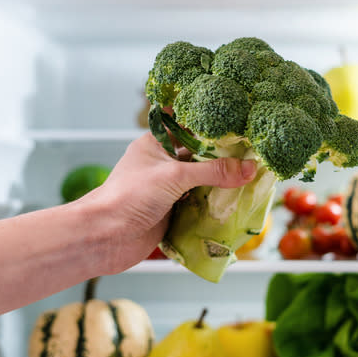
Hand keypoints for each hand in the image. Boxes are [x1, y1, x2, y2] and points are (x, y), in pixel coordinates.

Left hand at [82, 132, 256, 272]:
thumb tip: (250, 168)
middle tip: (253, 151)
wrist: (104, 238)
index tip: (237, 118)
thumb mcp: (174, 176)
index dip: (208, 120)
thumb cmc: (129, 196)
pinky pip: (199, 204)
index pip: (185, 123)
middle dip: (223, 155)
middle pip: (198, 154)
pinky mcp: (172, 212)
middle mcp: (162, 163)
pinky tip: (237, 202)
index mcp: (155, 143)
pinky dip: (216, 204)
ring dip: (222, 182)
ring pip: (201, 180)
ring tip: (252, 176)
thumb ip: (214, 172)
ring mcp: (167, 188)